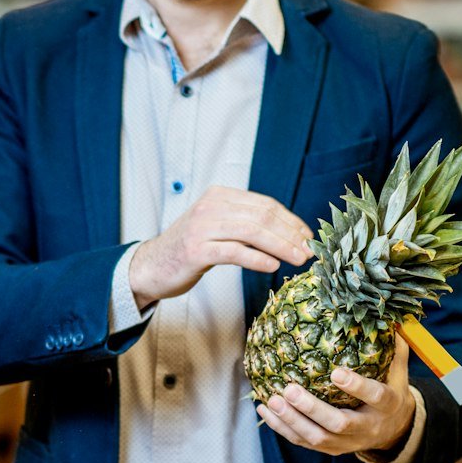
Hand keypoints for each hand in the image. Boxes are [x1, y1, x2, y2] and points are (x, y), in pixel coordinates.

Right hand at [128, 186, 311, 311]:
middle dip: (291, 234)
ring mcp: (202, 227)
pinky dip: (257, 258)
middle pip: (262, 216)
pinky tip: (272, 266)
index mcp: (220, 196)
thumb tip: (289, 234)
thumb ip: (245, 224)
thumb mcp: (217, 227)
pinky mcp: (195, 250)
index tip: (308, 237)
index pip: (265, 204)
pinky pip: (234, 252)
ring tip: (299, 260)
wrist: (151, 266)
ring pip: (252, 232)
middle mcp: (211, 207)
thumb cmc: (190, 250)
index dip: (291, 221)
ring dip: (281, 247)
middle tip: (309, 251)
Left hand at [256, 334, 416, 458]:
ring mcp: (347, 442)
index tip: (337, 372)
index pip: (375, 396)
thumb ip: (394, 347)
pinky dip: (282, 427)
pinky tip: (264, 409)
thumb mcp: (398, 371)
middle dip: (312, 408)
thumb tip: (390, 316)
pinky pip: (303, 442)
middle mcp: (367, 428)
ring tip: (271, 400)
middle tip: (290, 389)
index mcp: (387, 405)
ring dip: (292, 420)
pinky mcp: (330, 449)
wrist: (393, 429)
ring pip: (317, 437)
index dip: (356, 386)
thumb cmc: (390, 390)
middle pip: (338, 424)